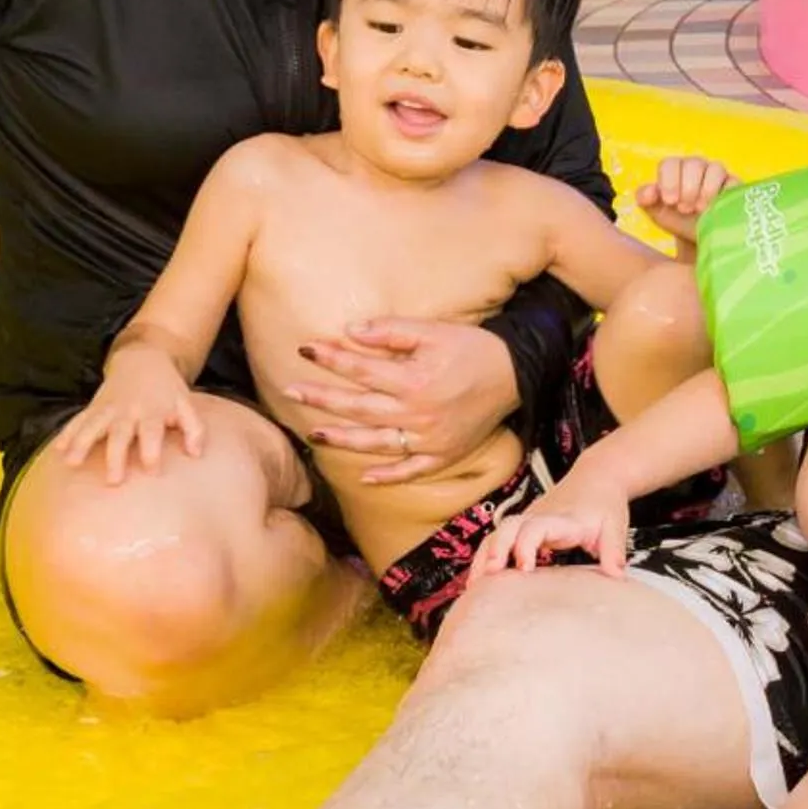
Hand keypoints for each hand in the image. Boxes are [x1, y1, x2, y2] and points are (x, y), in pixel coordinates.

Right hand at [54, 349, 204, 483]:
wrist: (143, 358)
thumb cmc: (168, 390)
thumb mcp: (186, 404)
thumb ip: (195, 429)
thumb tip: (196, 454)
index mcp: (153, 412)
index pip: (152, 433)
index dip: (152, 451)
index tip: (151, 471)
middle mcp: (128, 411)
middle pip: (120, 434)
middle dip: (116, 456)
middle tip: (113, 481)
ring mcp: (109, 408)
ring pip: (93, 425)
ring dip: (81, 443)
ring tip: (71, 462)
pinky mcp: (95, 406)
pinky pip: (79, 419)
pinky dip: (68, 432)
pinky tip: (58, 449)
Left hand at [270, 317, 517, 483]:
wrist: (517, 375)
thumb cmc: (472, 348)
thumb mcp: (434, 331)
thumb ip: (391, 331)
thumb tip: (350, 331)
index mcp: (414, 381)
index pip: (361, 370)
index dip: (331, 359)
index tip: (304, 349)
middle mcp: (417, 414)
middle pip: (359, 408)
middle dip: (322, 399)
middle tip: (290, 391)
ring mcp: (429, 440)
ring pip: (376, 443)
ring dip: (341, 440)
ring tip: (313, 433)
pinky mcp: (444, 455)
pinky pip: (410, 471)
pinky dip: (387, 476)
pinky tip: (363, 477)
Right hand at [474, 474, 633, 577]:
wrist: (597, 479)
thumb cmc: (604, 504)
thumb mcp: (615, 526)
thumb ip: (614, 551)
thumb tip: (616, 575)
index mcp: (561, 519)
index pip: (536, 528)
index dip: (526, 546)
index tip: (524, 568)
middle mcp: (539, 516)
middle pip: (507, 528)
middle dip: (495, 550)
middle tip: (488, 575)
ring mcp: (528, 520)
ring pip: (497, 534)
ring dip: (483, 557)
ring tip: (473, 587)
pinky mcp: (523, 527)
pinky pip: (498, 540)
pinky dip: (486, 558)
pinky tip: (478, 580)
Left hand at [633, 156, 734, 249]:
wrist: (701, 238)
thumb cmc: (678, 221)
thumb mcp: (658, 213)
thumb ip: (646, 200)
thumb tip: (649, 192)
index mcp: (675, 169)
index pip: (669, 164)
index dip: (669, 181)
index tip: (670, 201)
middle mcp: (696, 167)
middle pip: (693, 164)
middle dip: (688, 188)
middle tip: (685, 209)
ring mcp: (717, 174)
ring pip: (715, 169)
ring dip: (707, 190)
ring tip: (702, 210)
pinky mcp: (735, 185)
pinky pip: (734, 182)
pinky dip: (726, 193)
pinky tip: (718, 209)